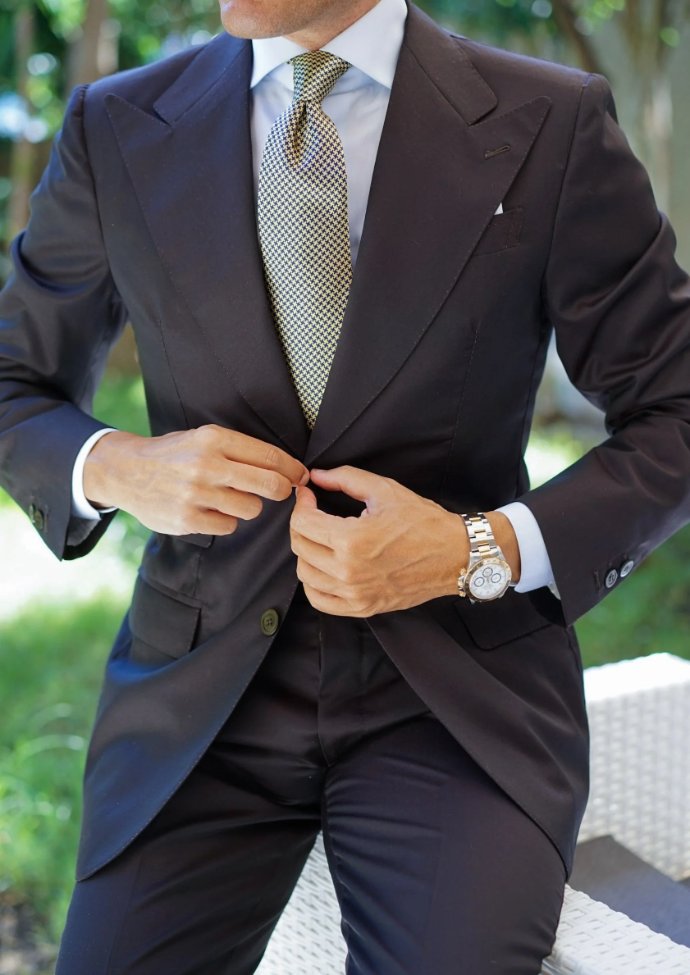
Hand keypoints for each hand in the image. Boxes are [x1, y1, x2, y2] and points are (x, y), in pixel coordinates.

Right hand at [83, 424, 308, 535]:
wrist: (126, 471)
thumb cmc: (175, 454)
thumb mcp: (203, 438)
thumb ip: (240, 451)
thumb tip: (287, 470)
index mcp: (214, 439)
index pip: (271, 457)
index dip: (293, 470)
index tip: (300, 477)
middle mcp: (206, 465)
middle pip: (270, 485)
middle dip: (282, 490)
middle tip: (281, 491)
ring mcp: (196, 494)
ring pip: (251, 508)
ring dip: (248, 506)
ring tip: (229, 497)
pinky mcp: (187, 519)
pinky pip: (228, 526)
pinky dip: (225, 520)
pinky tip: (210, 510)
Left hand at [289, 466, 468, 616]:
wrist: (455, 555)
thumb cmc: (424, 522)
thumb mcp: (385, 491)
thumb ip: (345, 479)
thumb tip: (317, 476)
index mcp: (352, 540)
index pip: (302, 523)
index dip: (301, 503)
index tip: (309, 495)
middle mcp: (348, 571)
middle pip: (300, 546)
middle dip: (302, 524)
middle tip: (313, 512)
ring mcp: (355, 593)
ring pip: (305, 574)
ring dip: (307, 552)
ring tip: (321, 538)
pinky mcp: (362, 607)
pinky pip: (320, 600)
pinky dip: (314, 583)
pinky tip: (324, 566)